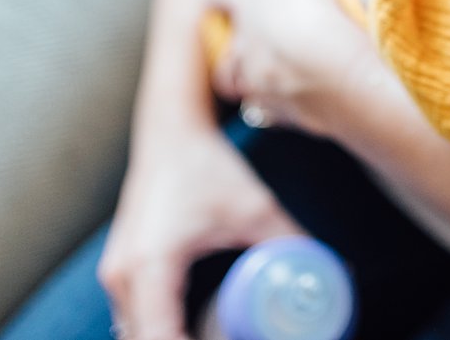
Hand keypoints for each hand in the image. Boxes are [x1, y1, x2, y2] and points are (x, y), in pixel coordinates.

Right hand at [98, 126, 302, 339]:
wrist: (170, 129)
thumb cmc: (207, 164)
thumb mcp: (256, 208)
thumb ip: (292, 242)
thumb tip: (333, 270)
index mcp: (151, 267)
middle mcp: (122, 277)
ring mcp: (115, 274)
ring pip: (134, 334)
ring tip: (216, 336)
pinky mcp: (120, 269)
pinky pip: (134, 318)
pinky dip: (159, 331)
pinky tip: (193, 331)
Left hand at [205, 0, 379, 131]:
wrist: (323, 64)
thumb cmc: (304, 1)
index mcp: (242, 4)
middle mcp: (242, 51)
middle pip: (225, 59)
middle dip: (234, 56)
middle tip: (247, 51)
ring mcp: (262, 88)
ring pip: (250, 91)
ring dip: (260, 85)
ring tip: (279, 82)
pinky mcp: (289, 118)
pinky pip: (285, 116)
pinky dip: (296, 108)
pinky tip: (312, 103)